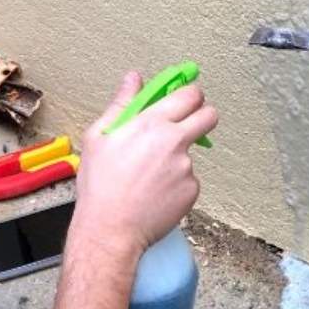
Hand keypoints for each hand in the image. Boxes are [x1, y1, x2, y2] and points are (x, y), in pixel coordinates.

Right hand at [73, 71, 217, 252]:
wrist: (110, 229)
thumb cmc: (99, 186)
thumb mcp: (99, 137)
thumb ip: (122, 103)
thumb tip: (133, 79)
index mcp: (151, 123)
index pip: (189, 94)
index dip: (189, 95)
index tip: (184, 100)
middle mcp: (174, 141)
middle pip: (209, 116)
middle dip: (202, 116)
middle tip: (185, 127)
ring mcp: (186, 167)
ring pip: (192, 153)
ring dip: (177, 158)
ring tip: (148, 177)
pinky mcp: (192, 190)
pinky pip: (188, 179)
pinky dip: (176, 184)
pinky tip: (154, 193)